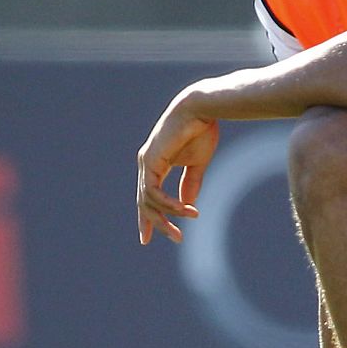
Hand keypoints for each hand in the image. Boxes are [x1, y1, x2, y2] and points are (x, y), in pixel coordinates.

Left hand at [136, 94, 218, 244]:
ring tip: (190, 221)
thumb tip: (188, 203)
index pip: (148, 197)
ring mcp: (146, 163)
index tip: (148, 237)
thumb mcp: (198, 164)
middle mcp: (146, 165)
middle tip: (176, 238)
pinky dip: (169, 203)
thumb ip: (191, 183)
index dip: (148, 218)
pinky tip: (185, 209)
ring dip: (169, 216)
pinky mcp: (150, 161)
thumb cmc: (201, 131)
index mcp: (156, 165)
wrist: (200, 109)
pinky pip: (154, 192)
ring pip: (148, 201)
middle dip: (157, 223)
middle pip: (145, 203)